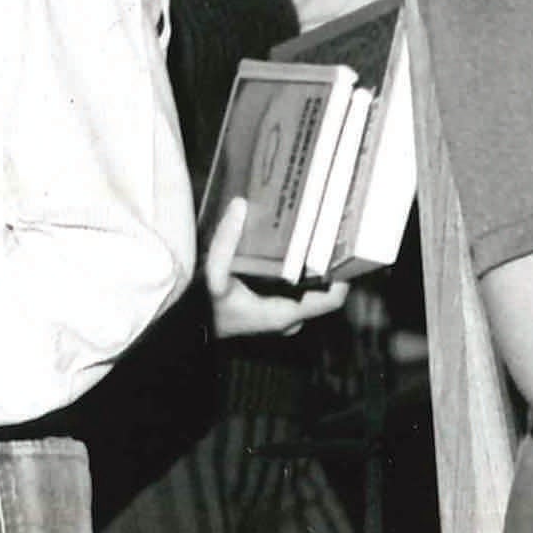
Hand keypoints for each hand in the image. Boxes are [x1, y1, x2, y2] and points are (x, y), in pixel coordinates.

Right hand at [200, 197, 347, 338]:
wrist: (189, 327)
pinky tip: (292, 248)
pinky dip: (298, 270)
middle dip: (325, 261)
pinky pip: (299, 291)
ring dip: (312, 265)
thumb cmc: (203, 307)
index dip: (342, 274)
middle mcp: (289, 320)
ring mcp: (285, 319)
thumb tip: (239, 205)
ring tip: (313, 233)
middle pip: (324, 291)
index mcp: (284, 315)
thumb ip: (224, 241)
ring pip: (311, 290)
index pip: (331, 300)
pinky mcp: (277, 312)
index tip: (342, 245)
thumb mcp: (212, 274)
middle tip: (326, 230)